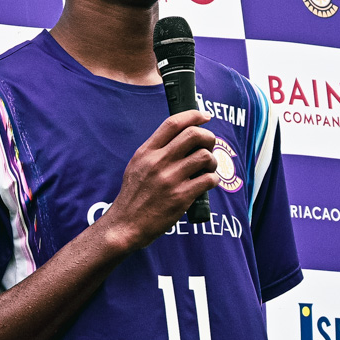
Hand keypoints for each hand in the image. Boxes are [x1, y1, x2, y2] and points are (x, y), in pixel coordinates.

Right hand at [104, 110, 218, 248]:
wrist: (126, 224)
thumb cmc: (134, 195)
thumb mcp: (137, 165)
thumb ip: (155, 150)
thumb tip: (180, 137)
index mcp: (146, 152)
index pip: (172, 123)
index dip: (193, 115)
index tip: (205, 116)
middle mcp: (158, 162)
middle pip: (193, 135)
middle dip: (208, 137)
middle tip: (209, 146)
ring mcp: (170, 179)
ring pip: (204, 156)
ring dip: (212, 161)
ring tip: (208, 168)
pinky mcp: (181, 197)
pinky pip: (208, 179)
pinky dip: (213, 179)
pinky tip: (207, 183)